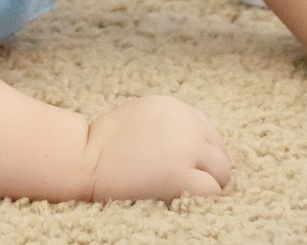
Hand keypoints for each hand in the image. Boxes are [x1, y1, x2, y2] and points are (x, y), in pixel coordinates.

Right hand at [84, 95, 230, 200]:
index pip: (208, 131)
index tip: (191, 166)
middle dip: (209, 169)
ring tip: (188, 193)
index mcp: (174, 107)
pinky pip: (212, 191)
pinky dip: (203, 198)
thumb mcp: (142, 116)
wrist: (85, 158)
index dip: (202, 153)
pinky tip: (184, 199)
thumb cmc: (106, 142)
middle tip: (191, 184)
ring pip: (221, 171)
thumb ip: (170, 124)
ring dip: (209, 184)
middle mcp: (184, 124)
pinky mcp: (179, 175)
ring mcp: (184, 149)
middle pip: (219, 151)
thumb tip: (197, 143)